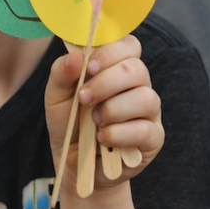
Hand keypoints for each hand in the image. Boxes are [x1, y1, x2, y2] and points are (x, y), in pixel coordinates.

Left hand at [44, 34, 163, 198]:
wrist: (74, 163)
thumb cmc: (69, 123)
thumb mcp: (56, 97)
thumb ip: (62, 74)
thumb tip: (76, 56)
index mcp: (117, 68)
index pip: (130, 45)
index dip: (112, 51)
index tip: (89, 66)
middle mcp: (138, 85)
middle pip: (137, 69)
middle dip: (106, 82)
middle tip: (84, 98)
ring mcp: (149, 111)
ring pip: (146, 98)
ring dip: (113, 109)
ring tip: (94, 121)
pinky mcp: (153, 137)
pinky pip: (145, 129)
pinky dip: (119, 133)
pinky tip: (103, 138)